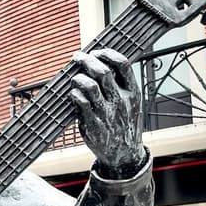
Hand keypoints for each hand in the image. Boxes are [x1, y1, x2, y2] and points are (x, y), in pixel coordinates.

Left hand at [68, 49, 146, 177]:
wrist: (124, 154)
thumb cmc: (124, 125)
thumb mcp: (131, 104)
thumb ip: (120, 86)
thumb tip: (101, 65)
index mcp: (133, 92)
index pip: (123, 64)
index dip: (107, 53)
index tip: (96, 51)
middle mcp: (121, 101)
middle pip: (103, 71)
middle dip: (87, 60)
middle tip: (77, 57)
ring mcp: (107, 112)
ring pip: (90, 86)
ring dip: (78, 77)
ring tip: (74, 78)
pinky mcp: (93, 124)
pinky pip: (81, 103)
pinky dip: (74, 94)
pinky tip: (73, 94)